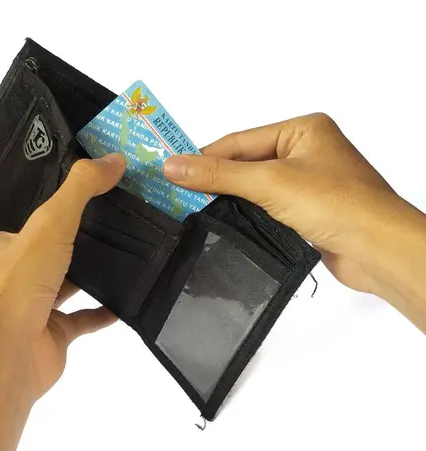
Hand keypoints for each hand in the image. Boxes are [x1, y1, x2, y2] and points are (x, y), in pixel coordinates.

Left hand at [0, 153, 126, 450]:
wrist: (4, 356)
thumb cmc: (17, 284)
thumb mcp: (50, 223)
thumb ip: (81, 189)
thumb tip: (115, 158)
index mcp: (0, 248)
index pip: (23, 223)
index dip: (49, 211)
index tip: (84, 197)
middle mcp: (13, 277)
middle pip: (48, 254)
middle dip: (76, 242)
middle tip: (117, 223)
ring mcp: (32, 309)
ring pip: (67, 286)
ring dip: (92, 275)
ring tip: (129, 254)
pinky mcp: (52, 337)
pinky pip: (83, 319)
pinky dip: (103, 310)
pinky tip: (126, 300)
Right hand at [163, 113, 425, 330]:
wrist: (379, 250)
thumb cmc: (339, 205)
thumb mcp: (269, 182)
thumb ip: (219, 174)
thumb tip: (174, 165)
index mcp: (303, 129)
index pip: (240, 140)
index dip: (205, 156)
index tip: (173, 169)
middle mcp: (306, 151)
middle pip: (246, 161)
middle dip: (216, 178)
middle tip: (178, 191)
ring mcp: (308, 181)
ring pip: (255, 185)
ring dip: (230, 197)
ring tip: (193, 207)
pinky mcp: (308, 209)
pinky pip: (267, 205)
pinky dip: (246, 212)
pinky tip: (225, 221)